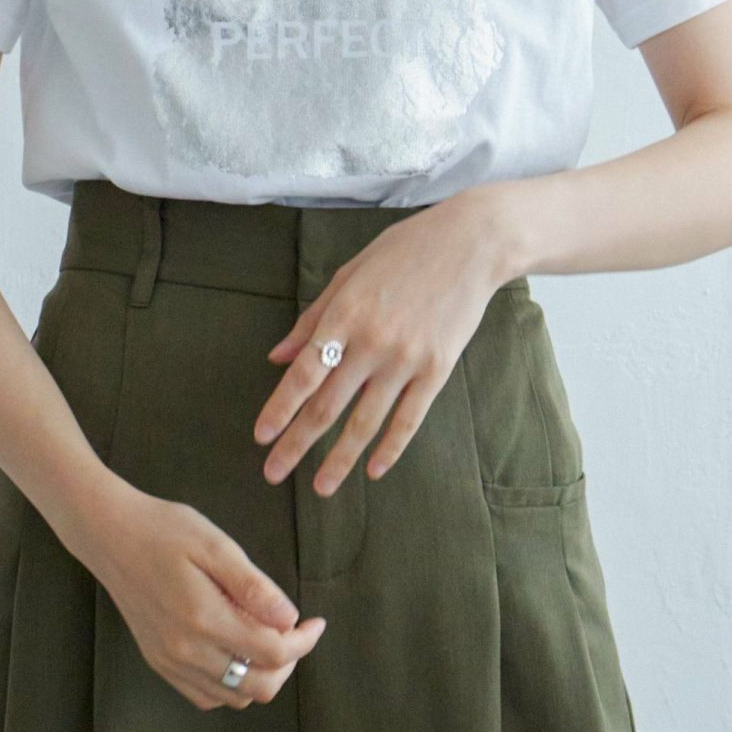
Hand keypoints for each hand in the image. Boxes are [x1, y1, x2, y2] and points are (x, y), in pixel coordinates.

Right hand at [72, 476, 327, 710]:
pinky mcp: (158, 662)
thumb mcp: (215, 544)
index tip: (315, 622)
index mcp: (204, 618)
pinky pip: (205, 695)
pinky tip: (235, 650)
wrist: (109, 535)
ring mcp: (169, 661)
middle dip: (288, 663)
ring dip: (261, 674)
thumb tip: (290, 619)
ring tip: (266, 637)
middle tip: (293, 631)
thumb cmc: (164, 530)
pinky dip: (231, 683)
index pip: (273, 653)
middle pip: (258, 686)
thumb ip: (253, 586)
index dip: (304, 642)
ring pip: (234, 697)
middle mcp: (185, 651)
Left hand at [253, 187, 505, 496]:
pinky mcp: (437, 369)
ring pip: (365, 422)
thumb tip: (277, 356)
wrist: (470, 244)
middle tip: (273, 473)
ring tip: (320, 487)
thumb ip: (313, 319)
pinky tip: (373, 470)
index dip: (280, 409)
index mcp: (344, 316)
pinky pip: (409, 419)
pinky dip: (389, 448)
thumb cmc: (403, 252)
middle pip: (326, 406)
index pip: (304, 375)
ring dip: (340, 460)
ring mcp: (406, 359)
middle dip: (296, 444)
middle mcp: (372, 343)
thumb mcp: (349, 275)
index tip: (261, 436)